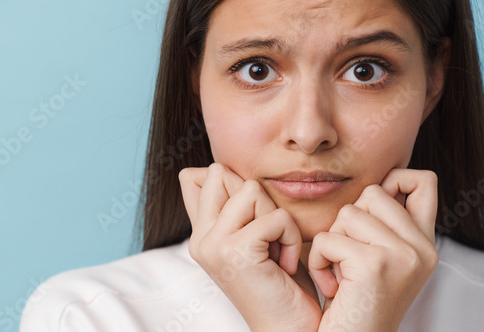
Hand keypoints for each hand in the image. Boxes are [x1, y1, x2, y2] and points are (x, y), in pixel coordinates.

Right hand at [179, 163, 320, 331]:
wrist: (288, 329)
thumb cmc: (281, 285)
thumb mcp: (254, 236)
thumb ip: (234, 207)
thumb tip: (214, 167)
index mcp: (200, 234)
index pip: (194, 177)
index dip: (229, 183)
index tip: (252, 222)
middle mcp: (199, 238)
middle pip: (221, 173)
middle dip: (257, 198)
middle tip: (268, 238)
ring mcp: (213, 245)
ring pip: (251, 190)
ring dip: (277, 218)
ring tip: (277, 250)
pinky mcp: (235, 251)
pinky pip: (275, 217)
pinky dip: (290, 238)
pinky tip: (285, 264)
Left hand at [309, 169, 439, 331]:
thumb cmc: (356, 307)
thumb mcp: (381, 262)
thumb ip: (386, 225)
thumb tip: (380, 183)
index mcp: (426, 245)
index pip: (423, 180)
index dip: (394, 180)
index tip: (370, 212)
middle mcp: (422, 248)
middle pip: (372, 192)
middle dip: (348, 222)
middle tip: (349, 259)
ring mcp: (402, 255)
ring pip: (347, 213)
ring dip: (330, 242)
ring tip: (340, 275)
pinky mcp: (374, 264)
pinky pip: (327, 239)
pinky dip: (318, 262)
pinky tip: (332, 287)